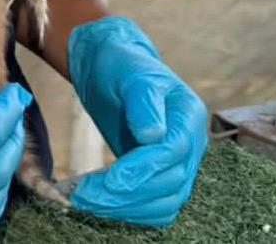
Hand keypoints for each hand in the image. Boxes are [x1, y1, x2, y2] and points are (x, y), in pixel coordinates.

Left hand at [68, 17, 206, 227]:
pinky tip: (101, 202)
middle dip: (127, 194)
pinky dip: (131, 211)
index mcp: (189, 114)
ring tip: (86, 199)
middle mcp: (192, 143)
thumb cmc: (120, 65)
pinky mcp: (163, 176)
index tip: (108, 181)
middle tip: (83, 195)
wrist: (112, 68)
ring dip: (127, 208)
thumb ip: (143, 101)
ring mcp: (180, 162)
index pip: (172, 152)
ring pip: (166, 202)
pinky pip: (156, 207)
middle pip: (170, 183)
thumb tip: (153, 136)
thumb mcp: (130, 72)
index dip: (142, 170)